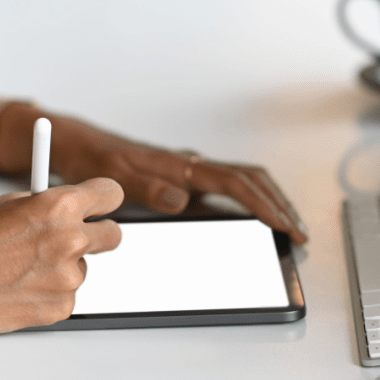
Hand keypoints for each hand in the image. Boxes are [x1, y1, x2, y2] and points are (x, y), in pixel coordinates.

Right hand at [0, 178, 123, 333]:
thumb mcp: (10, 204)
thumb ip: (48, 205)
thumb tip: (73, 209)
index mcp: (60, 206)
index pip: (111, 194)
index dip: (104, 199)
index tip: (101, 203)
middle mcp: (70, 240)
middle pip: (112, 235)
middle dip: (98, 234)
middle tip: (77, 236)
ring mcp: (67, 278)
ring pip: (83, 268)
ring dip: (63, 267)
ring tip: (22, 267)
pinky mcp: (60, 308)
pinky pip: (66, 295)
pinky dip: (49, 292)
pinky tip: (19, 286)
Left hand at [34, 115, 308, 244]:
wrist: (80, 147)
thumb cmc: (96, 161)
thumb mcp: (115, 178)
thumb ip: (148, 188)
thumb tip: (181, 200)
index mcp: (179, 165)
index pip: (235, 183)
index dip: (264, 204)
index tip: (284, 223)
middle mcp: (190, 166)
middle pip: (251, 180)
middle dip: (279, 204)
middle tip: (299, 231)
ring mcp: (190, 173)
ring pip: (244, 182)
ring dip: (269, 201)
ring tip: (288, 226)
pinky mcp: (185, 180)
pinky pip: (227, 189)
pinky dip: (250, 202)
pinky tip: (256, 219)